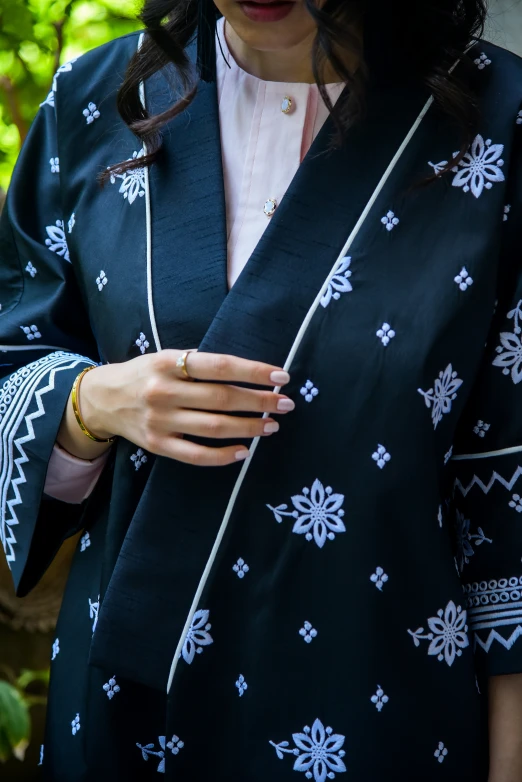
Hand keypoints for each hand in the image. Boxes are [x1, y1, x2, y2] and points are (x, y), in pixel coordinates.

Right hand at [77, 349, 294, 465]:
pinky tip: (244, 451)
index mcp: (168, 363)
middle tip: (285, 404)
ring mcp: (160, 421)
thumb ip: (200, 364)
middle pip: (222, 398)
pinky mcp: (157, 446)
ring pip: (214, 428)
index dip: (253, 371)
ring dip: (248, 428)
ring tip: (271, 426)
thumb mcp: (167, 357)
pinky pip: (196, 455)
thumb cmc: (145, 374)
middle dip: (259, 401)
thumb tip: (251, 373)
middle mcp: (163, 391)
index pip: (220, 366)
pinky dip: (223, 456)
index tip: (281, 376)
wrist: (102, 399)